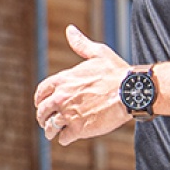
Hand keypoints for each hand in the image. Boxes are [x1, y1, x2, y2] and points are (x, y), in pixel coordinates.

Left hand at [33, 26, 130, 144]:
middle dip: (42, 117)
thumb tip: (70, 29)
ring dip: (50, 131)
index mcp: (63, 80)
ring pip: (50, 126)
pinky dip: (64, 139)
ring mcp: (69, 114)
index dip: (39, 99)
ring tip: (53, 134)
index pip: (41, 92)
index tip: (40, 104)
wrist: (130, 92)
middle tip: (45, 122)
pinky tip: (67, 138)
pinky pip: (64, 138)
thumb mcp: (98, 53)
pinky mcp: (79, 128)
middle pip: (42, 111)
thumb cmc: (116, 72)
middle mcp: (61, 97)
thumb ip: (81, 44)